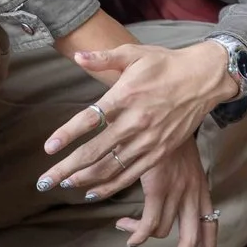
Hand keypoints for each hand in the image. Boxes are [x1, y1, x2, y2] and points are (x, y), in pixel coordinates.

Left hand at [39, 42, 235, 199]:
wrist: (203, 79)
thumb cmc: (166, 64)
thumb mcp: (135, 53)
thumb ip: (104, 57)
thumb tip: (77, 57)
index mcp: (126, 96)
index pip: (89, 119)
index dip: (66, 134)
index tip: (48, 148)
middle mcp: (136, 122)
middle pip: (94, 151)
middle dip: (66, 168)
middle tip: (44, 181)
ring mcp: (148, 141)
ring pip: (110, 168)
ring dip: (84, 179)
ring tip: (63, 185)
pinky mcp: (159, 153)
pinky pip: (130, 175)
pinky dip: (110, 186)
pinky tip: (92, 192)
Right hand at [113, 137, 217, 246]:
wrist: (166, 111)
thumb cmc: (172, 132)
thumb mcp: (182, 159)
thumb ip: (180, 178)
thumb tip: (172, 193)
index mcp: (201, 189)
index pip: (211, 224)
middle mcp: (193, 194)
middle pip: (193, 239)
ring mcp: (176, 192)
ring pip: (162, 233)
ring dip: (141, 236)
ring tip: (126, 230)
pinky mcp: (158, 189)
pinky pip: (147, 224)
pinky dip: (136, 233)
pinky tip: (124, 230)